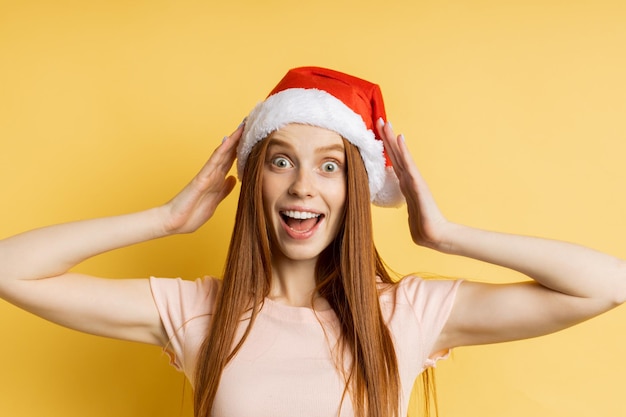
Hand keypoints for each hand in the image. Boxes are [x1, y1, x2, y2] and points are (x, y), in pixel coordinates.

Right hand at [160, 124, 242, 234]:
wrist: (173, 223)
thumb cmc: (190, 214)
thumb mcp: (215, 202)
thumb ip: (224, 190)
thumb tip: (233, 179)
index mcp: (217, 180)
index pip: (231, 161)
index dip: (242, 150)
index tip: (253, 139)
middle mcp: (212, 175)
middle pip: (228, 153)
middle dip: (239, 140)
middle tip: (250, 125)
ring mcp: (206, 175)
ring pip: (222, 153)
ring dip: (232, 140)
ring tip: (242, 127)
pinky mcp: (200, 179)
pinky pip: (212, 162)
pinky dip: (221, 151)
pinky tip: (228, 141)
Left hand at [378, 120, 452, 250]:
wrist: (434, 234)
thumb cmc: (421, 224)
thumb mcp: (408, 207)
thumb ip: (403, 197)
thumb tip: (398, 195)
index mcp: (405, 182)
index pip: (392, 161)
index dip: (385, 146)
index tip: (377, 132)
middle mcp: (409, 178)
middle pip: (395, 154)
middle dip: (387, 137)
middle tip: (380, 119)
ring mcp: (414, 179)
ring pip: (400, 155)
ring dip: (393, 139)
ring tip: (387, 123)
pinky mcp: (418, 184)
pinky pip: (409, 165)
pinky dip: (404, 151)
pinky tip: (401, 139)